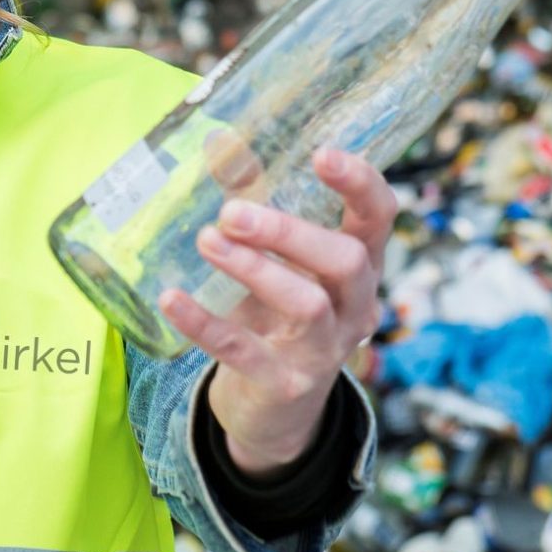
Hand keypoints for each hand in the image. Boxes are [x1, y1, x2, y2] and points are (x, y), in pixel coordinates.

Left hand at [159, 146, 397, 475]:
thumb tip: (218, 142)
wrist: (272, 410)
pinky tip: (172, 298)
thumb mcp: (273, 259)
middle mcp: (354, 308)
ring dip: (255, 270)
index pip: (379, 217)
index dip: (360, 183)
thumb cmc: (275, 315)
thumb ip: (252, 202)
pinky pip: (245, 352)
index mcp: (358, 265)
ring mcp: (324, 351)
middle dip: (291, 232)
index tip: (321, 154)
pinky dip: (206, 323)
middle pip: (347, 262)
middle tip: (232, 213)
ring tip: (206, 241)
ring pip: (307, 306)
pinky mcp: (285, 385)